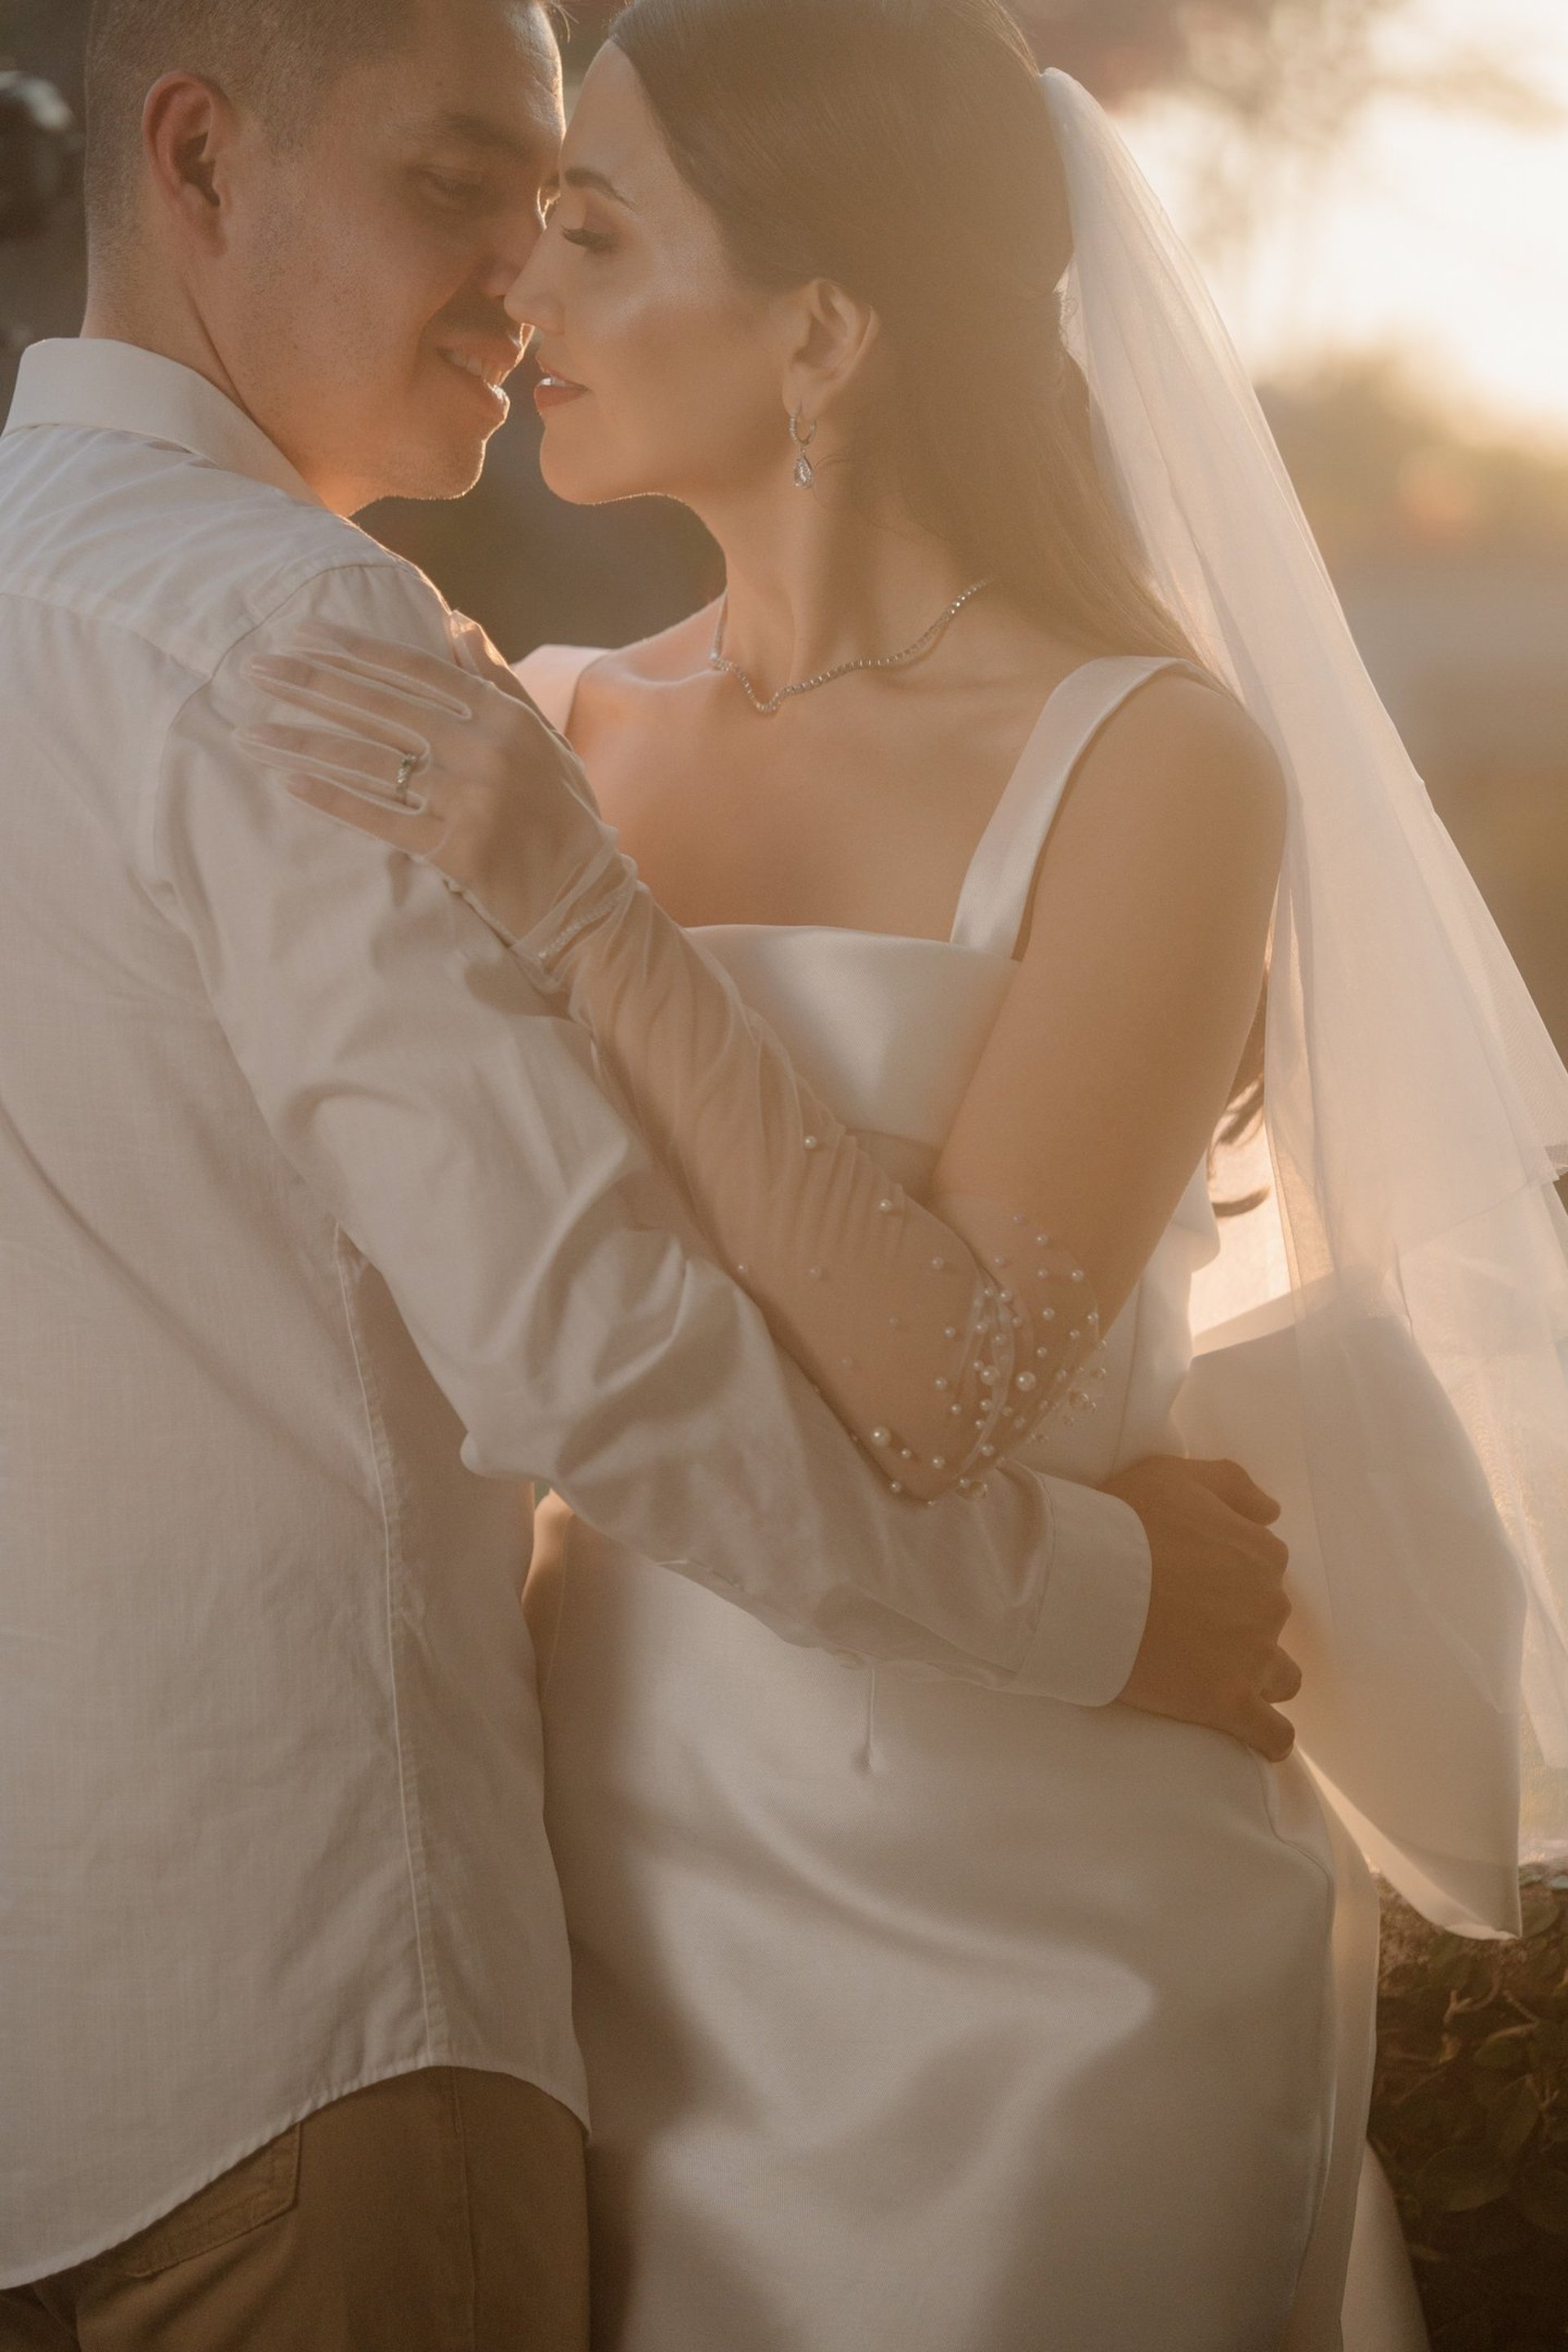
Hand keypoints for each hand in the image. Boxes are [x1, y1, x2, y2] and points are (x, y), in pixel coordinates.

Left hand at [237, 621, 613, 947]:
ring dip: (304, 743)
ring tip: (250, 732)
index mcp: (503, 715)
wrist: (586, 896)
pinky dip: (334, 800)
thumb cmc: (561, 813)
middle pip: (380, 708)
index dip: (353, 649)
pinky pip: (381, 820)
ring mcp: (470, 801)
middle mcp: (485, 750)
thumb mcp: (541, 736)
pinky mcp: (456, 851)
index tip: (301, 632)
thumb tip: (455, 622)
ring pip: (370, 762)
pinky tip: (290, 783)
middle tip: (255, 669)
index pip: (414, 669)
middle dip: (311, 685)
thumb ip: (496, 679)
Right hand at [1105, 1454, 1301, 1761]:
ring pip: (1280, 1677)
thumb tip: (1273, 1512)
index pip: (1263, 1566)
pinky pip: (1272, 1734)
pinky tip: (1259, 1739)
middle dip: (1238, 1624)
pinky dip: (1270, 1738)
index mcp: (1260, 1552)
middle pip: (1268, 1621)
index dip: (1228, 1574)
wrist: (1086, 1577)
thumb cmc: (1124, 1519)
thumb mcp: (1177, 1473)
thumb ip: (1234, 1485)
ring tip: (1214, 1677)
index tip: (1191, 1581)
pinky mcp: (1227, 1703)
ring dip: (1258, 1677)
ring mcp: (1251, 1657)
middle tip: (1186, 1625)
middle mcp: (1268, 1604)